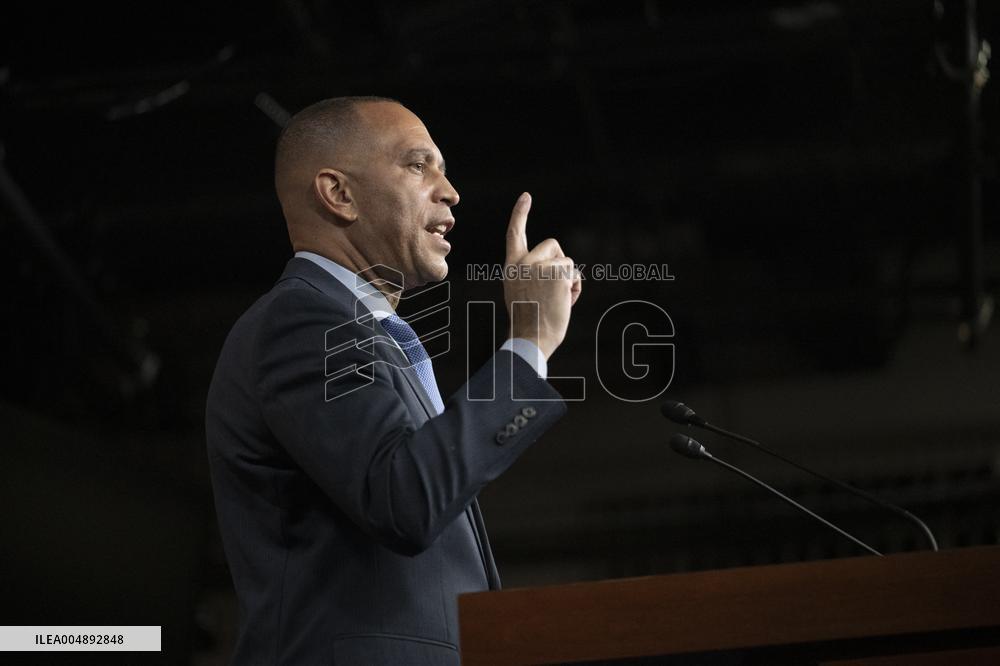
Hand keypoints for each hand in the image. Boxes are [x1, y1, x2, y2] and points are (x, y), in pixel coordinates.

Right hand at [503, 192, 581, 359]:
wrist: (532, 338)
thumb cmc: (530, 321)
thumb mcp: (521, 292)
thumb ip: (531, 273)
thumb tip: (556, 266)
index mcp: (511, 267)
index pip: (514, 234)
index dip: (520, 214)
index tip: (526, 196)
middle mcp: (523, 263)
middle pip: (552, 244)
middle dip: (560, 261)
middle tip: (554, 287)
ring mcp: (539, 266)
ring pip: (565, 260)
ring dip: (567, 278)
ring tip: (556, 299)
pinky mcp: (556, 272)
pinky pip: (574, 272)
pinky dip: (574, 287)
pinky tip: (564, 301)